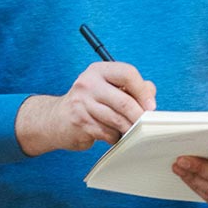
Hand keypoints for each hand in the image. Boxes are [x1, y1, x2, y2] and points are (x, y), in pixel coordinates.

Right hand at [16, 61, 156, 155]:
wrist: (56, 120)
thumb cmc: (89, 103)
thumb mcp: (107, 88)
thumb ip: (130, 88)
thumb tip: (150, 94)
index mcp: (99, 70)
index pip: (128, 73)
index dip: (143, 91)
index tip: (151, 106)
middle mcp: (88, 83)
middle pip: (124, 101)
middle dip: (139, 116)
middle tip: (145, 123)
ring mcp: (82, 103)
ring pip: (117, 119)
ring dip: (128, 128)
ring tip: (130, 131)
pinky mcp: (79, 122)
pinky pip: (107, 132)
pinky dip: (115, 137)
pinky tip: (113, 136)